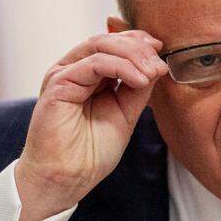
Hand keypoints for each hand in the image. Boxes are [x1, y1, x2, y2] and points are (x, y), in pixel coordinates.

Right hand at [15, 30, 168, 220]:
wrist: (66, 180)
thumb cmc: (89, 154)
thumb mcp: (124, 114)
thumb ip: (137, 89)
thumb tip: (157, 65)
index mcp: (87, 76)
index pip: (112, 45)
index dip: (138, 42)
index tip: (162, 51)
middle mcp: (73, 71)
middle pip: (107, 41)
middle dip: (138, 47)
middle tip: (159, 63)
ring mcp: (63, 75)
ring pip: (100, 46)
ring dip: (132, 55)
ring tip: (152, 72)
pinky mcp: (58, 83)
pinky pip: (93, 64)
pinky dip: (121, 67)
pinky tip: (139, 80)